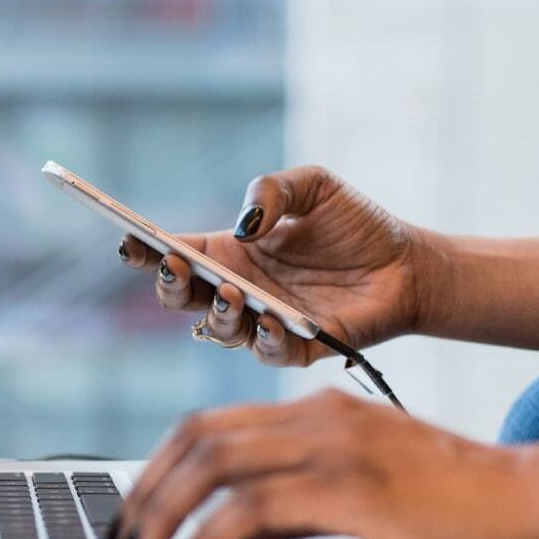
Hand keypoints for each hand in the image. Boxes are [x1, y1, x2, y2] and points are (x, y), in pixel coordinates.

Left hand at [107, 389, 538, 538]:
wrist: (531, 497)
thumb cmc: (448, 501)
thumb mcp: (355, 487)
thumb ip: (292, 498)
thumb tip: (227, 528)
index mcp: (313, 410)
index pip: (207, 425)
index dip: (157, 466)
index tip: (132, 507)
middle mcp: (315, 416)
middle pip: (196, 439)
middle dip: (145, 489)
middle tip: (121, 535)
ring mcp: (333, 446)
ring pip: (214, 464)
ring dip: (164, 511)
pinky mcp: (351, 485)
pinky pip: (256, 505)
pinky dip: (212, 533)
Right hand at [119, 166, 434, 365]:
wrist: (409, 264)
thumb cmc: (356, 225)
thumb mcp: (314, 186)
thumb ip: (273, 190)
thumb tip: (244, 225)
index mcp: (231, 253)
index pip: (175, 254)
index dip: (146, 251)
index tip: (130, 240)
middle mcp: (239, 290)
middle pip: (183, 298)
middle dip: (169, 285)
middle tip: (176, 266)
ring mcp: (264, 322)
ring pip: (219, 330)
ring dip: (218, 313)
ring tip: (232, 291)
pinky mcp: (299, 348)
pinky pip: (269, 352)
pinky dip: (266, 339)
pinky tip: (273, 320)